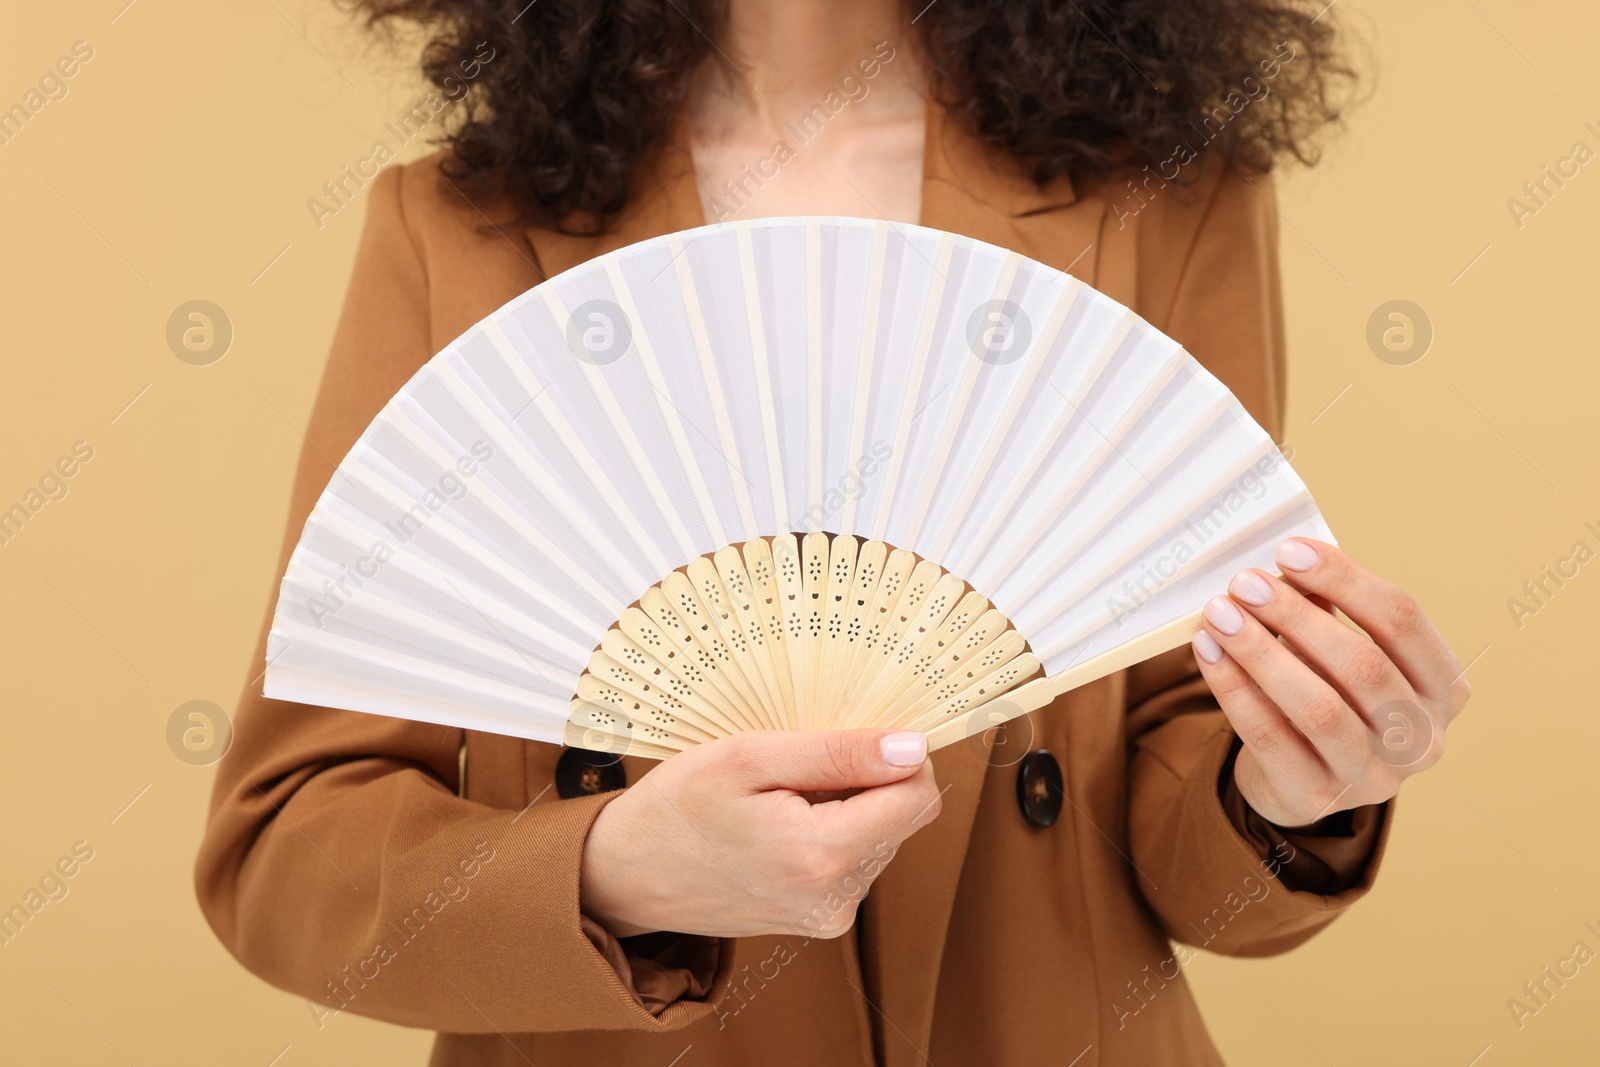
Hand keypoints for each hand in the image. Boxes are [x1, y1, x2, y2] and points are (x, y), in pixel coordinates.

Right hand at [579, 729, 941, 938]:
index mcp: (821, 855)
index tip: (854, 735)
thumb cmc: (677, 807)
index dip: (900, 756)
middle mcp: (836, 898)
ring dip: (846, 806)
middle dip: (866, 781)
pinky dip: (830, 831)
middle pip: (902, 817)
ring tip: (780, 798)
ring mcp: (829, 916)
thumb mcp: (750, 758)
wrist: (626, 875)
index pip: (919, 797)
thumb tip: (912, 749)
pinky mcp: (820, 920)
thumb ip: (838, 754)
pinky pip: (855, 860)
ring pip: (881, 836)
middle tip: (797, 767)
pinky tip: (779, 823)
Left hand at [1190, 538, 1469, 828]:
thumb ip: (1325, 608)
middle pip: (1362, 665)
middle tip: (1246, 583)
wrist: (1296, 776)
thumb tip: (1288, 563)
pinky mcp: (1317, 798)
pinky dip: (1234, 689)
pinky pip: (1270, 737)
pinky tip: (1208, 652)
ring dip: (1262, 653)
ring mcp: (1374, 777)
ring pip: (1319, 708)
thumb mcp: (1337, 650)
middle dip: (1297, 616)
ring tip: (1220, 613)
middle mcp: (1422, 739)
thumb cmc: (1327, 692)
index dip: (1346, 580)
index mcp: (1444, 688)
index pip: (1403, 620)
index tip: (1289, 550)